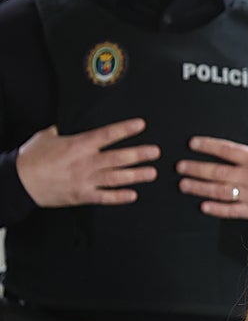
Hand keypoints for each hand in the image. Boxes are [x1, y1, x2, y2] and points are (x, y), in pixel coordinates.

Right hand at [16, 119, 158, 206]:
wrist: (19, 182)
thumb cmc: (32, 158)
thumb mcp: (47, 136)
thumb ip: (62, 130)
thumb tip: (68, 123)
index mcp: (78, 145)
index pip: (107, 134)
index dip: (125, 129)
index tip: (141, 125)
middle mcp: (85, 162)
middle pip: (118, 157)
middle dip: (139, 154)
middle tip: (156, 152)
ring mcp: (85, 180)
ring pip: (116, 177)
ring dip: (136, 175)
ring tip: (152, 173)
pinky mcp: (82, 196)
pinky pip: (105, 197)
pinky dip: (119, 197)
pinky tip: (133, 195)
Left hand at [177, 137, 247, 220]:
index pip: (226, 149)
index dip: (207, 145)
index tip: (192, 143)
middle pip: (217, 171)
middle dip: (195, 168)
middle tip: (179, 166)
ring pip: (219, 191)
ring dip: (199, 187)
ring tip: (183, 184)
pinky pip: (231, 210)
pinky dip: (216, 208)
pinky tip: (203, 206)